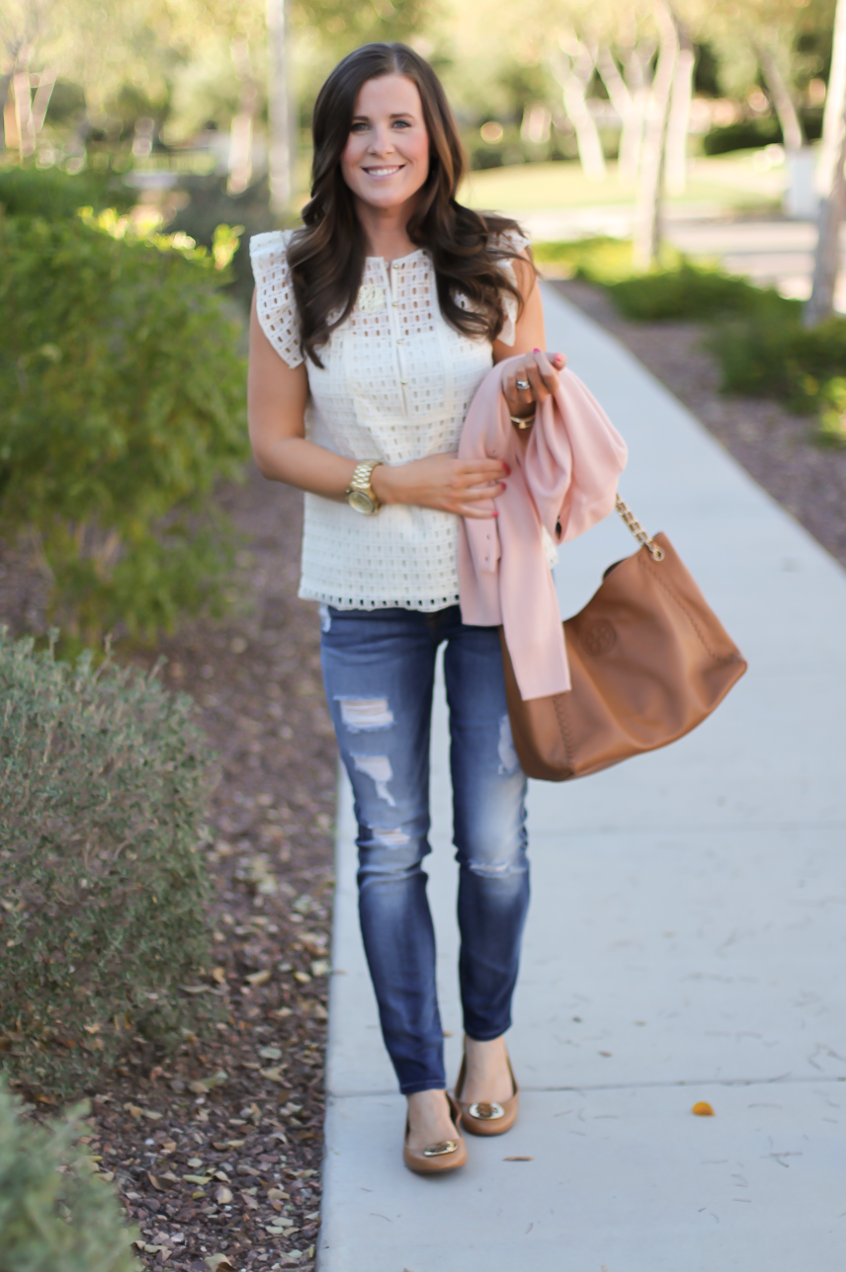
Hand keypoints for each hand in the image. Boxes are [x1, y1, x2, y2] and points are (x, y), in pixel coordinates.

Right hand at [371, 452, 506, 518]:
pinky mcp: (451, 507)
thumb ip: (457, 456)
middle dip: (500, 474)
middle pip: (485, 478)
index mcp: (456, 466)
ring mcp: (455, 496)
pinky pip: (471, 513)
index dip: (497, 464)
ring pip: (482, 495)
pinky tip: (494, 513)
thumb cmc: (419, 468)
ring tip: (503, 487)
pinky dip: (484, 514)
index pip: (483, 465)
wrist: (403, 485)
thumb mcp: (439, 457)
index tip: (505, 463)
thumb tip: (471, 455)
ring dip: (496, 491)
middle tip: (509, 472)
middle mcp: (458, 482)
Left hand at [502, 349, 565, 424]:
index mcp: (553, 386)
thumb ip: (559, 359)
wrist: (522, 370)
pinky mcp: (513, 398)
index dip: (541, 358)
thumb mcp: (551, 359)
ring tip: (522, 366)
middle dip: (529, 358)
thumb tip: (558, 358)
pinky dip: (511, 374)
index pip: (548, 373)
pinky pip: (509, 381)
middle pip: (531, 368)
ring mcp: (527, 398)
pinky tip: (514, 375)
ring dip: (520, 364)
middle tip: (529, 358)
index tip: (537, 351)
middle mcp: (541, 395)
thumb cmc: (540, 364)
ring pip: (520, 372)